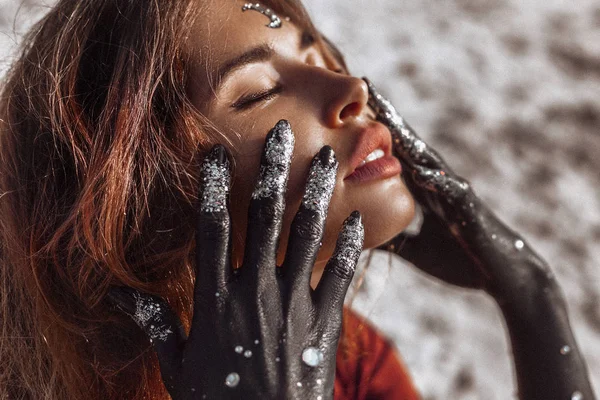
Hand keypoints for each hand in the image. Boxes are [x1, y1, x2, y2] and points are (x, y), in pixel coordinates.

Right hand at [106, 120, 363, 398]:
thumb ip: (156, 325)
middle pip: (263, 218)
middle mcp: (255, 291)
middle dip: (273, 171)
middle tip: (283, 133)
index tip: (215, 152)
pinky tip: (358, 219)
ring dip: (316, 193)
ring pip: (306, 235)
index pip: (211, 229)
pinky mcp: (325, 322)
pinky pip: (339, 275)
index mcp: (215, 300)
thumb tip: (116, 296)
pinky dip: (349, 245)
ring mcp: (293, 304)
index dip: (212, 187)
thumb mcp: (178, 367)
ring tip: (328, 159)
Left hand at [363, 78, 553, 304]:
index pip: (396, 157)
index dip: (376, 135)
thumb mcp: (416, 250)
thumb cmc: (460, 262)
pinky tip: (420, 173)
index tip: (351, 114)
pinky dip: (436, 182)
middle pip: (410, 146)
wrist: (501, 278)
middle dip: (390, 119)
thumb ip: (394, 239)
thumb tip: (364, 238)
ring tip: (387, 117)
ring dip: (409, 140)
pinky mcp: (469, 210)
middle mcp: (438, 185)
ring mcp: (454, 194)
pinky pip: (451, 193)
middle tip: (368, 89)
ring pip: (429, 160)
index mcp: (424, 193)